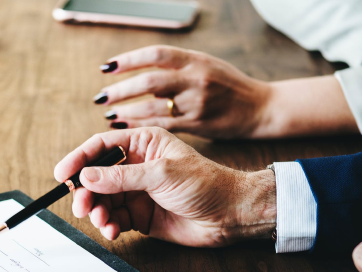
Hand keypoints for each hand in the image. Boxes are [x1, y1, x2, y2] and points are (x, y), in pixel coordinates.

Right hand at [54, 127, 275, 246]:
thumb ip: (122, 177)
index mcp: (143, 144)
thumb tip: (86, 176)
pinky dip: (108, 225)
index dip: (79, 158)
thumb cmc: (205, 184)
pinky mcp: (140, 215)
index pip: (101, 146)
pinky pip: (114, 219)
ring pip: (103, 200)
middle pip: (96, 176)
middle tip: (82, 206)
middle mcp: (137, 166)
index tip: (62, 174)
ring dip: (97, 211)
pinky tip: (112, 230)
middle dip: (86, 192)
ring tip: (101, 221)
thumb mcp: (161, 174)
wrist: (230, 215)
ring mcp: (137, 191)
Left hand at [95, 45, 357, 138]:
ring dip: (127, 110)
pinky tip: (126, 126)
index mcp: (196, 60)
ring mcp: (197, 103)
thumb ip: (177, 68)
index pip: (156, 55)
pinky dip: (141, 125)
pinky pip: (163, 125)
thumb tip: (141, 72)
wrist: (260, 108)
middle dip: (121, 89)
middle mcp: (196, 79)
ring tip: (109, 113)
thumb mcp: (206, 65)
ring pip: (154, 106)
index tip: (107, 67)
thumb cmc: (229, 86)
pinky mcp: (198, 124)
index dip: (128, 60)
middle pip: (150, 81)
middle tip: (101, 96)